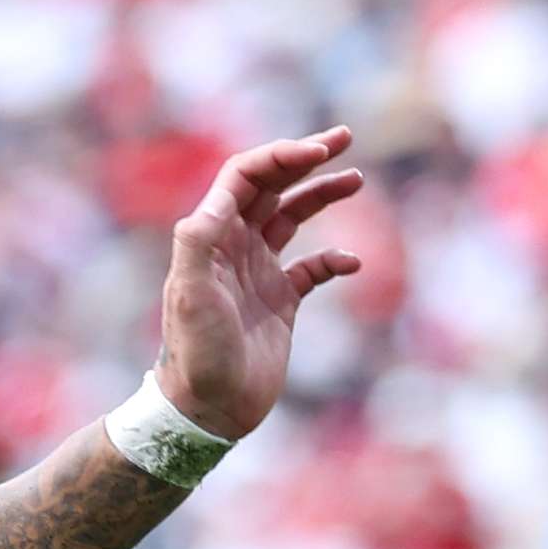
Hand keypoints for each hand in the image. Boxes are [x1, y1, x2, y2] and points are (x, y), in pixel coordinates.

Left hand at [155, 126, 364, 439]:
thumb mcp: (192, 297)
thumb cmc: (197, 354)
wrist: (208, 410)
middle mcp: (233, 249)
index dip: (279, 156)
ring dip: (321, 195)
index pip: (244, 177)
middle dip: (304, 159)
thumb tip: (215, 205)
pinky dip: (334, 259)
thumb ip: (198, 247)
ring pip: (292, 218)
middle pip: (270, 187)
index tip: (319, 151)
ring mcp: (258, 273)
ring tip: (356, 178)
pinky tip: (352, 264)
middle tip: (345, 137)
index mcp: (211, 238)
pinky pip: (313, 268)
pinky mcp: (280, 302)